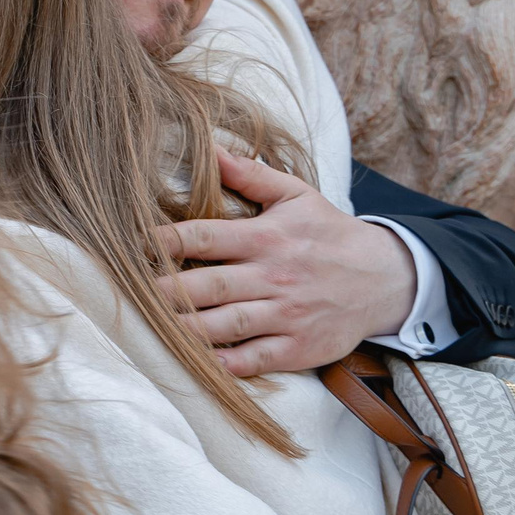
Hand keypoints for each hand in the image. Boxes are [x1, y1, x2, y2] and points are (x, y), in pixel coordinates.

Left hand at [154, 151, 416, 377]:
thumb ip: (251, 175)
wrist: (386, 278)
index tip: (131, 245)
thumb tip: (210, 150)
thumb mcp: (297, 195)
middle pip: (208, 285)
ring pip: (226, 325)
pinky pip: (254, 360)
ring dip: (186, 329)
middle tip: (128, 294)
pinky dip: (224, 364)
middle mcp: (273, 276)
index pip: (205, 237)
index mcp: (266, 237)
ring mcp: (285, 315)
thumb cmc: (330, 234)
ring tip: (149, 329)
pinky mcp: (297, 348)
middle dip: (166, 291)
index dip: (166, 241)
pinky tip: (194, 363)